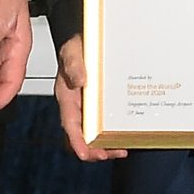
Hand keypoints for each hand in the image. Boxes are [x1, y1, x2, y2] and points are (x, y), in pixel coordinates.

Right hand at [55, 33, 123, 160]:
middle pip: (81, 136)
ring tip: (122, 149)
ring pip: (93, 134)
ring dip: (105, 145)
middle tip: (112, 153)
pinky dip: (112, 133)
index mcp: (67, 96)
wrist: (85, 38)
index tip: (85, 154)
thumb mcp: (73, 50)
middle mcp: (76, 106)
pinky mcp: (99, 105)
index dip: (77, 142)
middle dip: (94, 150)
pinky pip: (103, 124)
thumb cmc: (77, 45)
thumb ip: (74, 64)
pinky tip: (126, 135)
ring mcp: (88, 107)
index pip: (69, 124)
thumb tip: (80, 81)